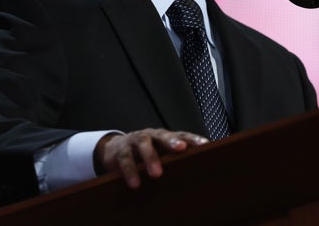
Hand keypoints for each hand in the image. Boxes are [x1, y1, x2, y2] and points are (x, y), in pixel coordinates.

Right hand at [93, 129, 207, 187]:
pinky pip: (126, 159)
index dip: (192, 138)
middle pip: (162, 135)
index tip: (204, 144)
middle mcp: (151, 135)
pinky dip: (130, 171)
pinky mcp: (120, 151)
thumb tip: (199, 167)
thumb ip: (175, 157)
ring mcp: (135, 141)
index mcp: (163, 137)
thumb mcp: (160, 153)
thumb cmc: (145, 152)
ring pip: (143, 144)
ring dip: (150, 158)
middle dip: (172, 141)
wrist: (114, 149)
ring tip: (156, 174)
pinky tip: (136, 183)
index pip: (180, 135)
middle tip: (181, 148)